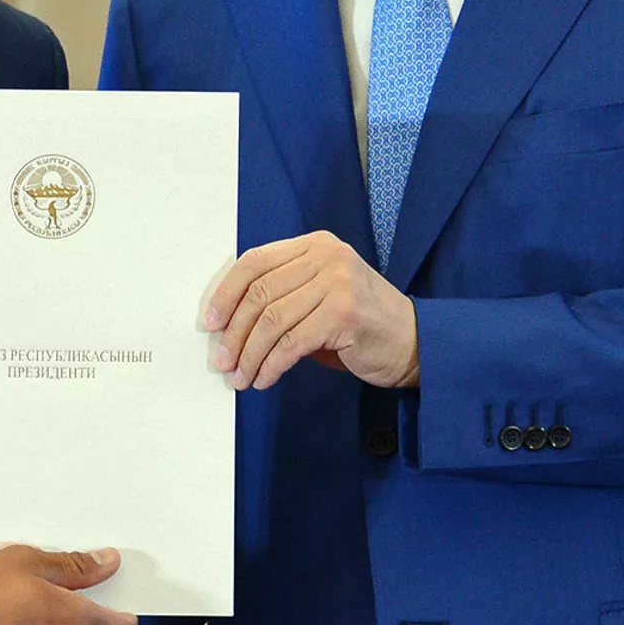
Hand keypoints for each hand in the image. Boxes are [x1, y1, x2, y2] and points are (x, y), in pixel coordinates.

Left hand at [204, 230, 418, 391]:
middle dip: (234, 333)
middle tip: (221, 361)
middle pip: (260, 293)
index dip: (226, 293)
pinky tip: (263, 379)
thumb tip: (226, 324)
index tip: (210, 323)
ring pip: (272, 321)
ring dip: (249, 355)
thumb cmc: (359, 324)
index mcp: (315, 245)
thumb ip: (282, 295)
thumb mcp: (318, 295)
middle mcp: (327, 257)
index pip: (255, 262)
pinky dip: (271, 365)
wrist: (414, 342)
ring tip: (240, 377)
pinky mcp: (344, 314)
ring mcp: (337, 283)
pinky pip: (291, 344)